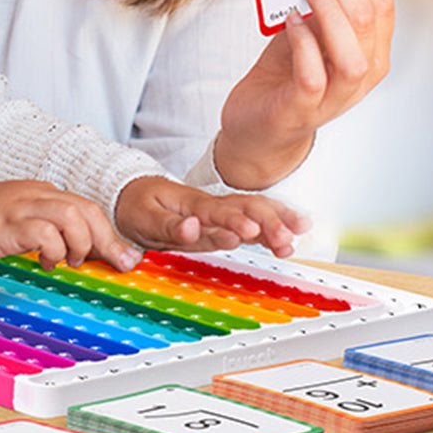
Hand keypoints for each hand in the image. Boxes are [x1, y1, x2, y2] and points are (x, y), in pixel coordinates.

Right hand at [0, 180, 142, 272]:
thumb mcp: (25, 222)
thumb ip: (52, 231)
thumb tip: (83, 252)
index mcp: (44, 193)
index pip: (87, 207)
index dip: (109, 233)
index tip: (124, 256)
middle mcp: (38, 195)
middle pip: (86, 208)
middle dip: (107, 239)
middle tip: (116, 263)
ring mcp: (24, 207)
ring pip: (70, 215)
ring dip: (79, 242)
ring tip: (70, 260)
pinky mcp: (10, 223)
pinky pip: (44, 232)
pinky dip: (53, 249)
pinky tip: (45, 261)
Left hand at [114, 176, 310, 258]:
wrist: (134, 193)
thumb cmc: (138, 205)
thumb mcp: (144, 217)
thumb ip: (170, 226)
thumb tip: (193, 228)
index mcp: (190, 203)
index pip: (216, 211)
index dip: (233, 222)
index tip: (251, 232)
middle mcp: (210, 204)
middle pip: (245, 207)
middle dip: (267, 222)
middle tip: (286, 239)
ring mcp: (220, 210)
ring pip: (254, 209)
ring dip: (277, 221)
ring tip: (299, 234)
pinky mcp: (224, 219)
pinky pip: (253, 216)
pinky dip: (274, 223)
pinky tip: (294, 232)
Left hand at [217, 0, 392, 188]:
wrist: (259, 126)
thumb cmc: (286, 73)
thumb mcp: (306, 23)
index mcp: (371, 48)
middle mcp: (362, 71)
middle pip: (367, 16)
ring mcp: (336, 94)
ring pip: (352, 51)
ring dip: (330, 10)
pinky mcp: (303, 108)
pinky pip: (313, 76)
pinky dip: (303, 45)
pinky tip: (289, 21)